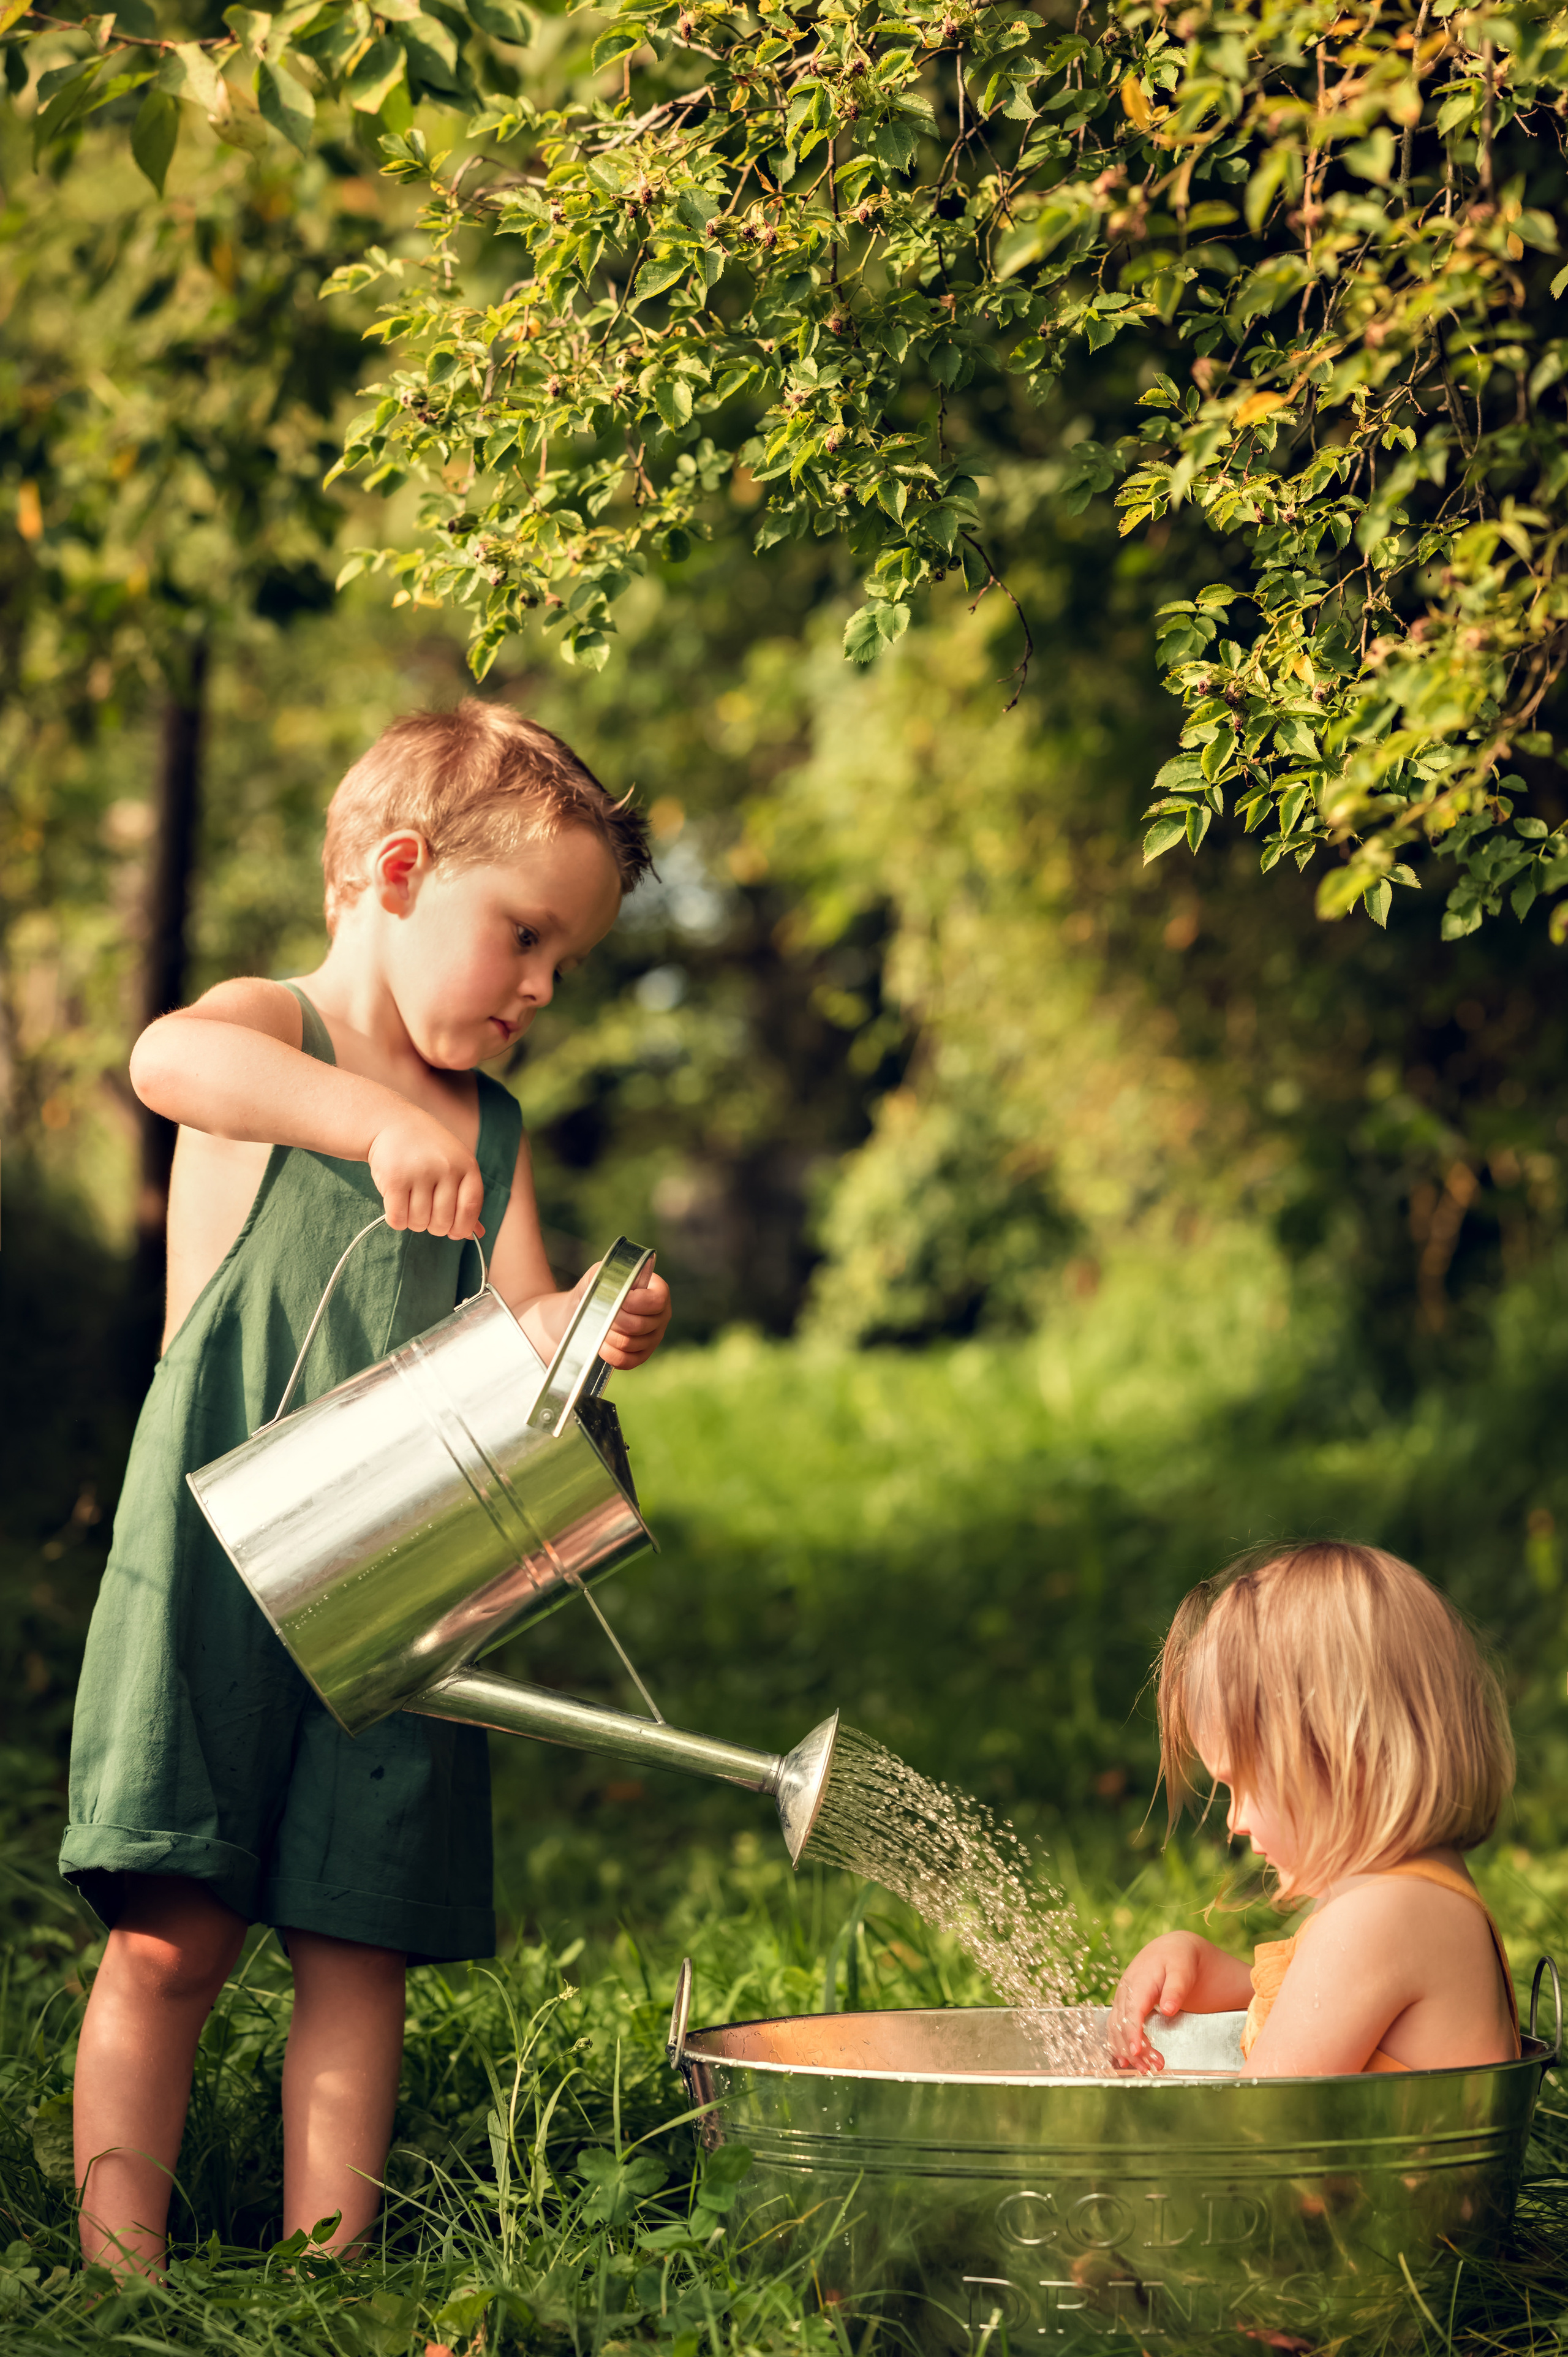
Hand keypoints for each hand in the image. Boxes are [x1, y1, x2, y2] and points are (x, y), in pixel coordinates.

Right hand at [367, 1109, 486, 1240]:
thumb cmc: (429, 1151)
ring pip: (419, 1223)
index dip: (462, 1227)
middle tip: (426, 1212)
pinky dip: (396, 1220)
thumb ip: (466, 1199)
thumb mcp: (455, 1166)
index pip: (470, 1209)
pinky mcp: (395, 1179)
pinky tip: (397, 1204)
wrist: (393, 1124)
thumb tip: (478, 1234)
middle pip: (443, 1222)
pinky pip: (398, 1219)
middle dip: (434, 1226)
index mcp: (467, 1166)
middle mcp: (447, 1168)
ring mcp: (420, 1173)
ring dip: (414, 1222)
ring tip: (411, 1203)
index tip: (453, 1231)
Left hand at [597, 1258, 670, 1370]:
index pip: (657, 1300)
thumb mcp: (600, 1274)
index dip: (633, 1302)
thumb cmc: (596, 1289)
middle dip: (614, 1320)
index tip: (615, 1299)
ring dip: (609, 1336)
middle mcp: (661, 1315)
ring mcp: (653, 1337)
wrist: (583, 1311)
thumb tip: (619, 1284)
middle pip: (640, 1325)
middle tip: (602, 1314)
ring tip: (599, 1327)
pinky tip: (601, 1346)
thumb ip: (611, 1273)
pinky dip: (611, 1355)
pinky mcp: (642, 1355)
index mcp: (658, 1290)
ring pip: (631, 1343)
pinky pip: (629, 1361)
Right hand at [1107, 1933, 1207, 2071]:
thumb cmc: (1177, 1959)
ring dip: (1126, 2051)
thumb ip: (1176, 1989)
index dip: (1132, 2033)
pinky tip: (1126, 2060)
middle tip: (1156, 2065)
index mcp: (1139, 1982)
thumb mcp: (1182, 1969)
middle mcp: (1126, 1992)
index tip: (1136, 2051)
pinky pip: (1116, 2027)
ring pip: (1116, 2029)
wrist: (1170, 1949)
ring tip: (1146, 2068)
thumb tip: (1168, 2010)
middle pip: (1122, 2025)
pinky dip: (1119, 2044)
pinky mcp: (1124, 2006)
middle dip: (1134, 2049)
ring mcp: (1122, 1999)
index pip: (1131, 2012)